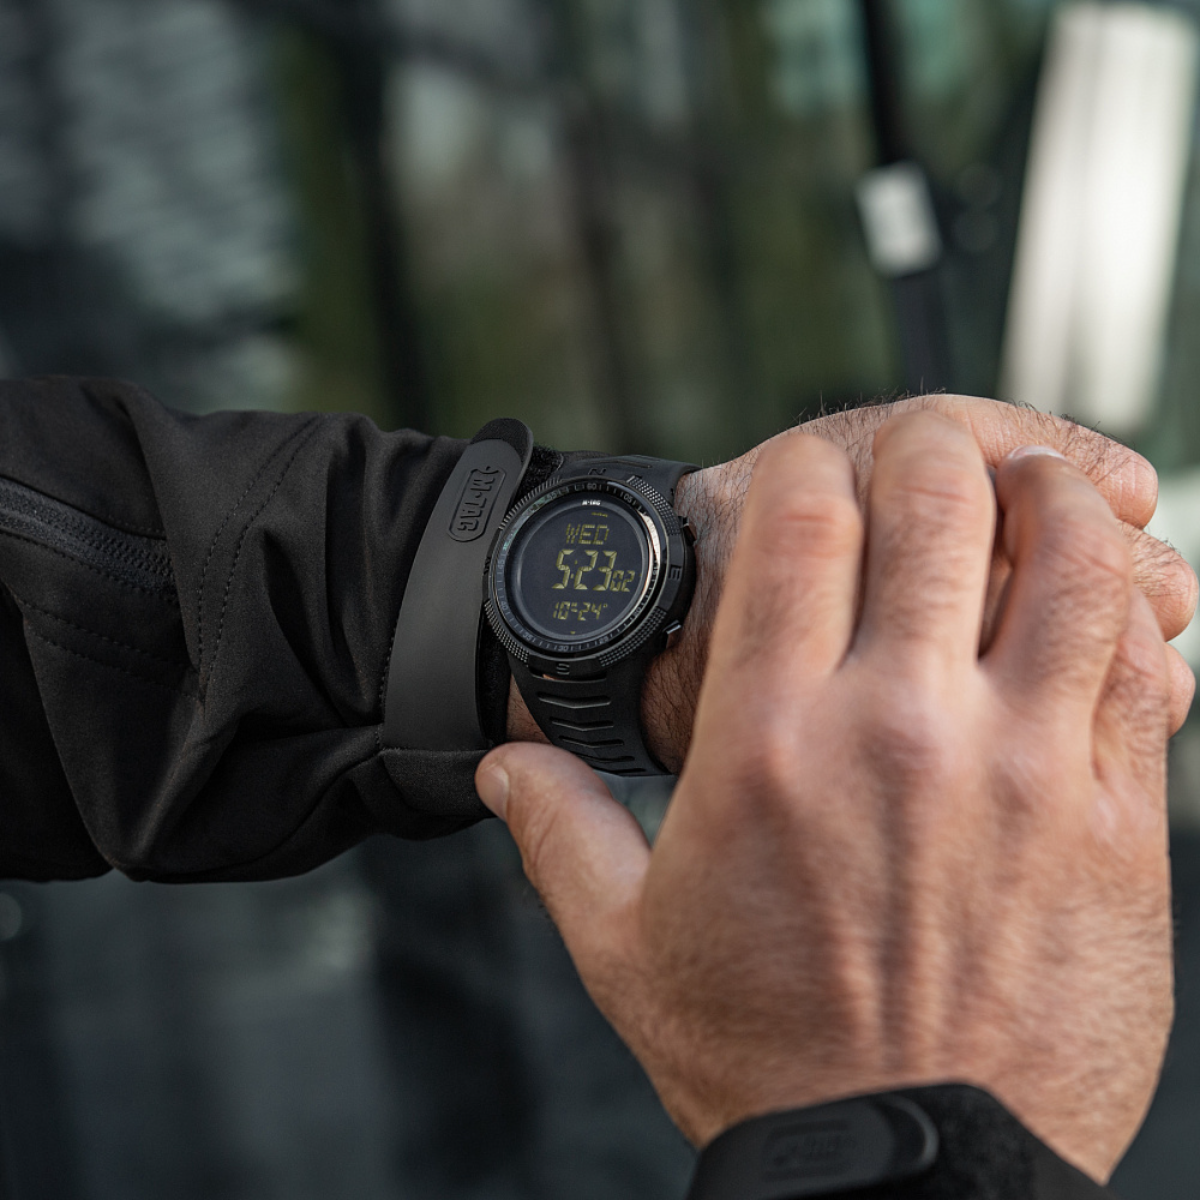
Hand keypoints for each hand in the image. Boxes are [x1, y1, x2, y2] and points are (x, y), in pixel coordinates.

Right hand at [481, 411, 1174, 1182]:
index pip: (799, 522)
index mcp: (769, 744)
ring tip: (1028, 481)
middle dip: (923, 443)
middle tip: (914, 450)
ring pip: (1070, 555)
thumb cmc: (765, 1059)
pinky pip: (1139, 662)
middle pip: (936, 500)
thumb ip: (557, 830)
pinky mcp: (1115, 821)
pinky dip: (1128, 599)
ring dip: (1049, 490)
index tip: (800, 471)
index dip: (799, 462)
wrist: (906, 1175)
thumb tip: (501, 767)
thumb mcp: (625, 944)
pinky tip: (1099, 592)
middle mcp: (899, 731)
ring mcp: (1021, 768)